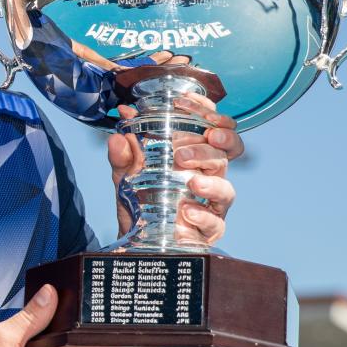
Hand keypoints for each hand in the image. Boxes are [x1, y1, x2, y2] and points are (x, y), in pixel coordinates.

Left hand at [108, 86, 241, 244]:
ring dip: (212, 182)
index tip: (188, 103)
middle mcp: (208, 176)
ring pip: (226, 188)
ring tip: (194, 181)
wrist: (134, 243)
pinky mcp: (208, 230)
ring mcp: (210, 204)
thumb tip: (119, 132)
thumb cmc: (140, 202)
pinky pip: (215, 223)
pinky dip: (203, 216)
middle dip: (215, 145)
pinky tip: (188, 212)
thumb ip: (122, 155)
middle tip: (185, 152)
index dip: (207, 113)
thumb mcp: (126, 175)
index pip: (211, 127)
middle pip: (225, 153)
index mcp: (194, 156)